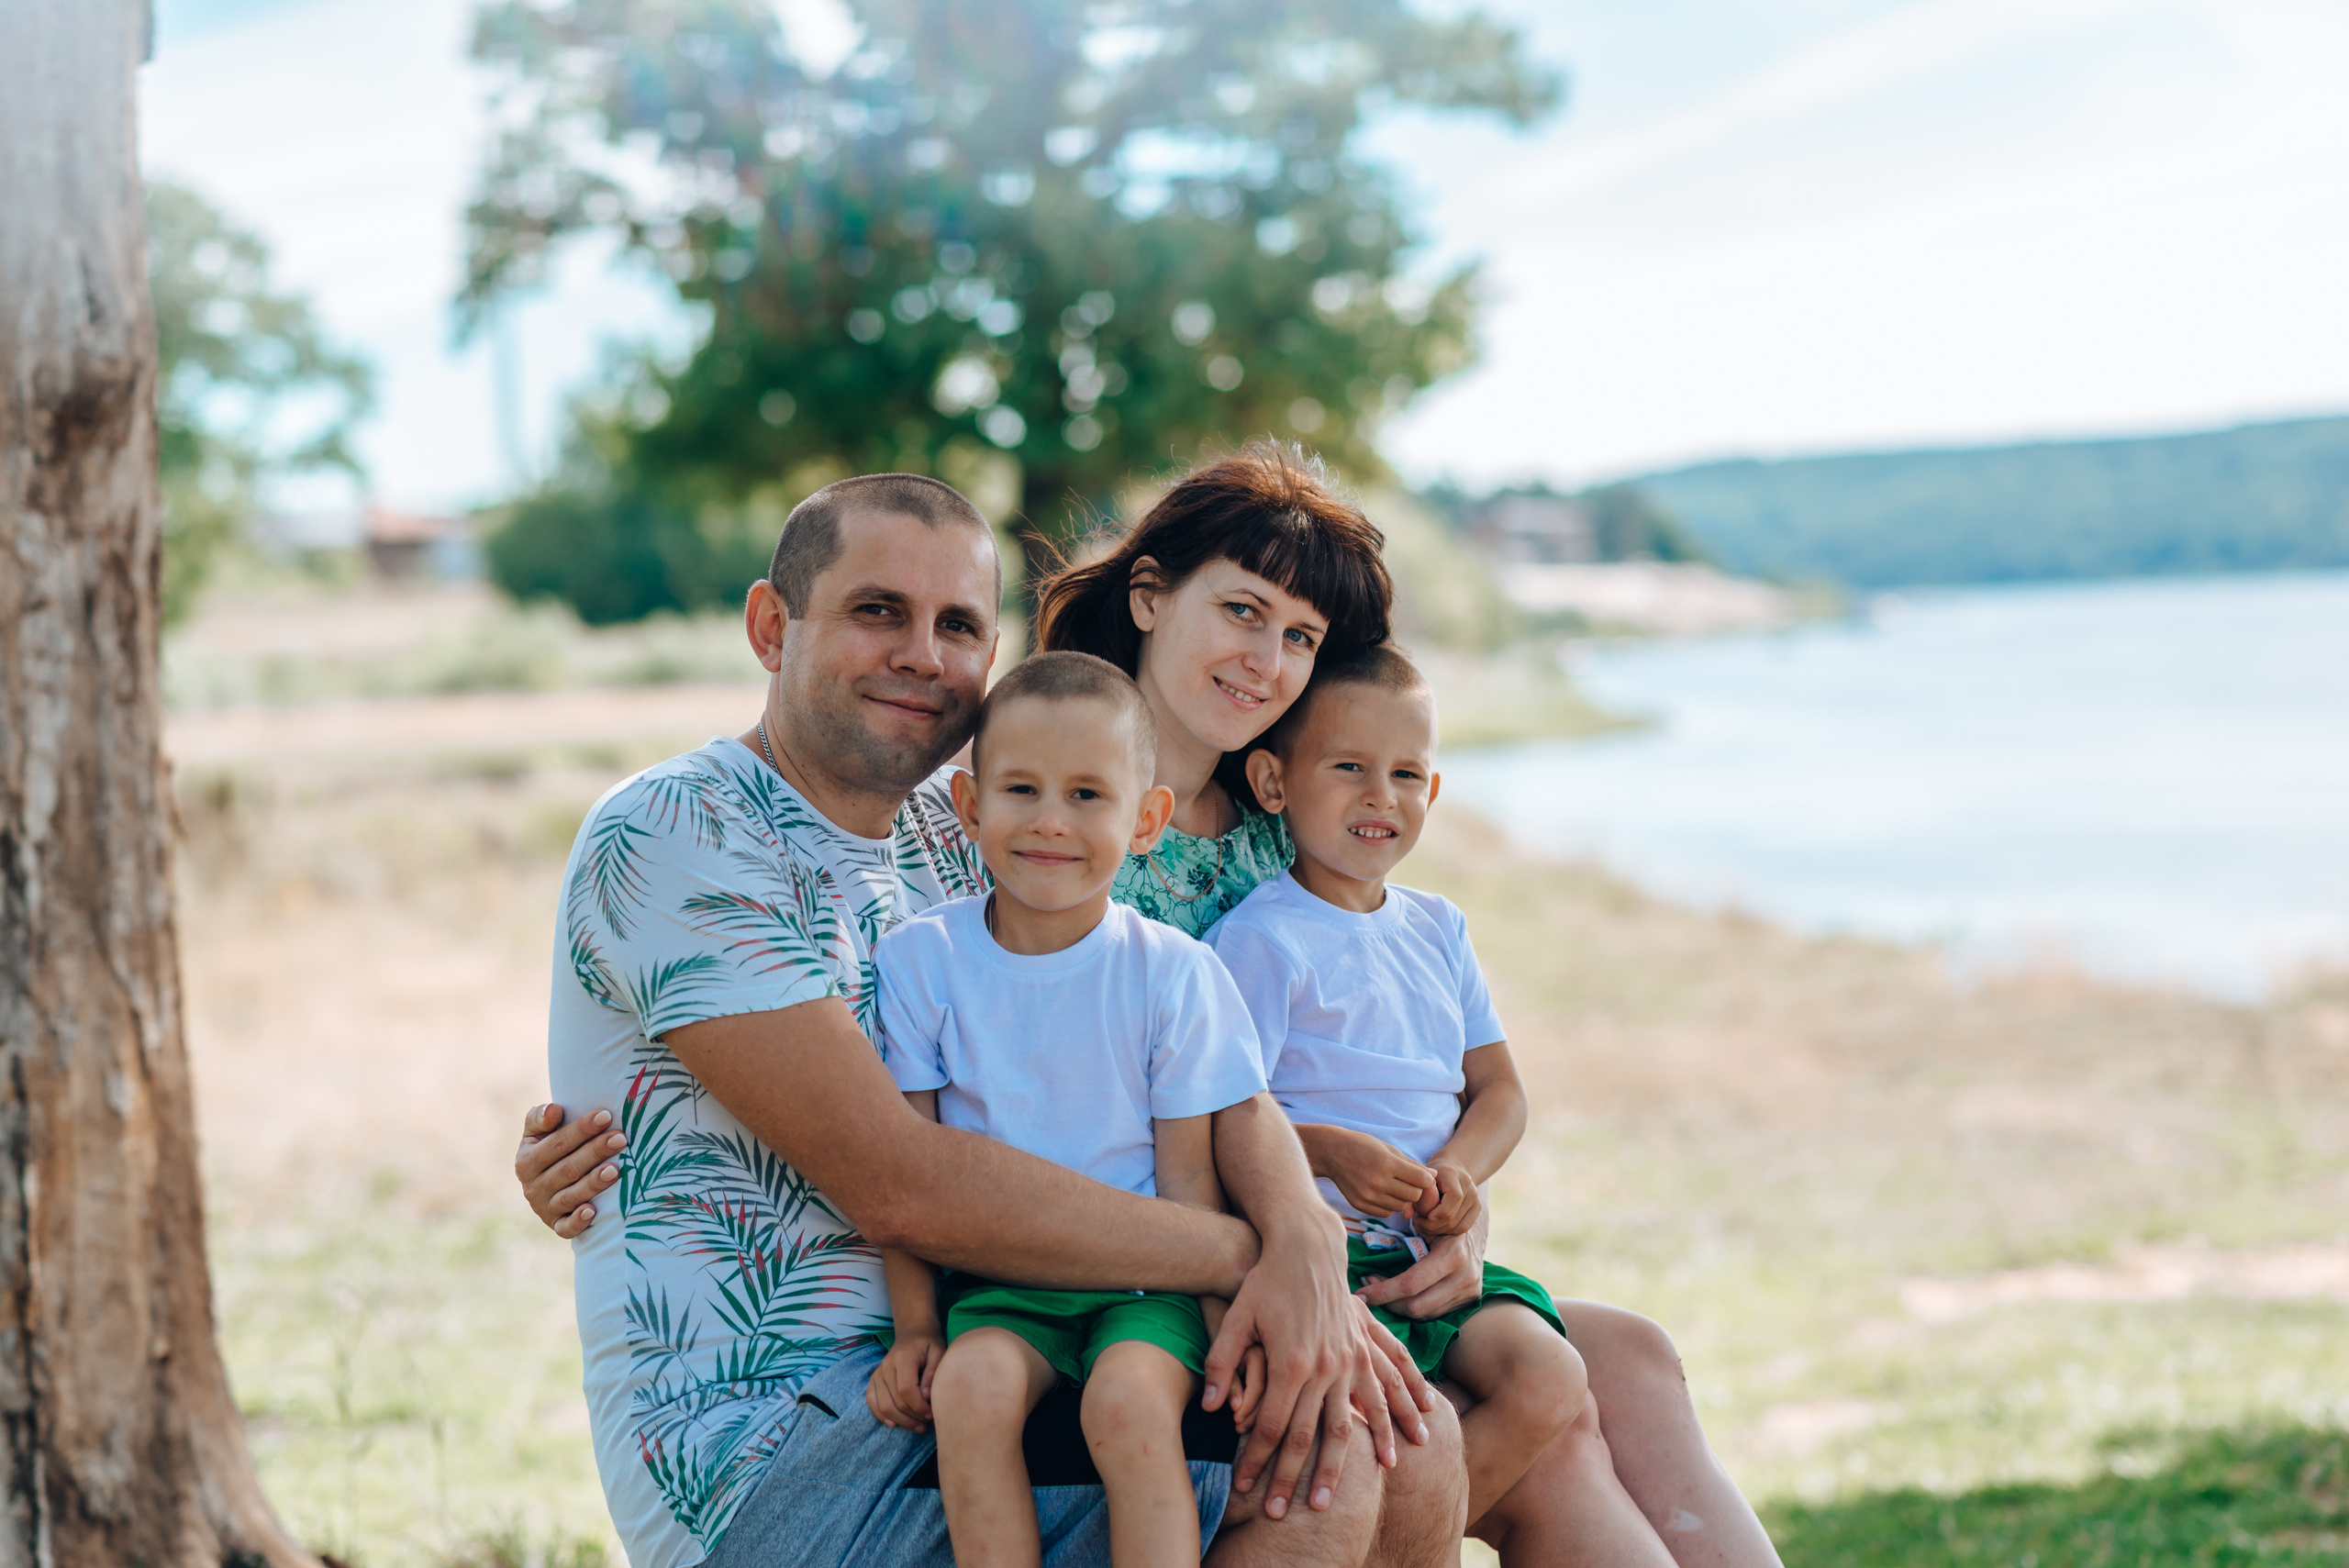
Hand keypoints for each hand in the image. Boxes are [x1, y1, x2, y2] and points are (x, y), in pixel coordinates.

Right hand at [515, 1103, 624, 1237]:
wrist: (547, 1182)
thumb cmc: (550, 1148)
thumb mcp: (538, 1132)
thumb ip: (540, 1117)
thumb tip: (554, 1110)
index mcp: (526, 1161)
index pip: (557, 1144)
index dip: (581, 1129)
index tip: (606, 1116)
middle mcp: (533, 1187)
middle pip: (568, 1168)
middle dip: (595, 1152)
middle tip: (620, 1138)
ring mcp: (545, 1209)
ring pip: (571, 1196)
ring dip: (593, 1183)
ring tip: (616, 1169)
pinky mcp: (557, 1226)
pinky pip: (566, 1228)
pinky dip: (578, 1221)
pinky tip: (593, 1211)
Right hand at [866, 1333, 944, 1431]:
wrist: (912, 1333)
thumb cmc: (929, 1344)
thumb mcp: (939, 1353)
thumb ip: (933, 1373)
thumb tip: (926, 1396)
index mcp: (903, 1358)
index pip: (906, 1389)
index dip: (919, 1407)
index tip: (932, 1414)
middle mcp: (886, 1366)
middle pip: (896, 1401)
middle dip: (913, 1416)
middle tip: (928, 1422)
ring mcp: (877, 1373)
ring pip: (884, 1405)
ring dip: (901, 1421)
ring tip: (918, 1426)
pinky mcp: (873, 1379)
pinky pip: (871, 1401)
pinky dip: (881, 1415)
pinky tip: (895, 1424)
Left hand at [1203, 1210, 1429, 1518]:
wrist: (1309, 1245)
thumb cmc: (1266, 1280)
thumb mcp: (1235, 1316)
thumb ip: (1223, 1362)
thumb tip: (1213, 1409)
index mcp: (1289, 1363)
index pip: (1268, 1426)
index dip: (1255, 1461)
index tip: (1245, 1487)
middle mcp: (1322, 1368)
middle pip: (1304, 1437)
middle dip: (1289, 1478)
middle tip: (1279, 1514)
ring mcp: (1347, 1363)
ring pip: (1344, 1428)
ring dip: (1337, 1470)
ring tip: (1328, 1504)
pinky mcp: (1362, 1354)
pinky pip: (1376, 1402)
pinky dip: (1382, 1433)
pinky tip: (1389, 1461)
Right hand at [1316, 1127, 1434, 1219]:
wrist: (1332, 1152)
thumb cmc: (1363, 1146)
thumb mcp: (1389, 1149)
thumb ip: (1412, 1164)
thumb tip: (1434, 1176)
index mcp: (1388, 1163)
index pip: (1421, 1180)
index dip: (1426, 1179)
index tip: (1422, 1176)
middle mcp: (1378, 1181)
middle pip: (1413, 1196)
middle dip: (1415, 1190)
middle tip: (1408, 1182)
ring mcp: (1368, 1195)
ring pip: (1401, 1207)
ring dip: (1402, 1199)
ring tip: (1394, 1186)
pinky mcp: (1360, 1205)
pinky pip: (1386, 1213)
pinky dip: (1389, 1206)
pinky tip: (1382, 1193)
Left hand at [1355, 1225, 1486, 1320]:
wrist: (1476, 1228)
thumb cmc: (1441, 1220)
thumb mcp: (1426, 1219)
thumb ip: (1401, 1235)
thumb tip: (1369, 1244)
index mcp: (1453, 1255)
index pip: (1410, 1284)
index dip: (1382, 1292)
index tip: (1361, 1291)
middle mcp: (1464, 1277)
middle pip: (1416, 1306)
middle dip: (1387, 1302)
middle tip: (1367, 1289)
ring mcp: (1469, 1292)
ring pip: (1424, 1313)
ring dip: (1397, 1306)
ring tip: (1379, 1290)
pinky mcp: (1469, 1300)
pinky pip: (1433, 1313)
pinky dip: (1412, 1306)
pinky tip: (1398, 1295)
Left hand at [1413, 1157, 1482, 1235]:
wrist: (1454, 1167)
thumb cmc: (1433, 1173)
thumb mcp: (1422, 1179)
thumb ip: (1415, 1195)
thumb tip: (1406, 1215)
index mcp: (1455, 1176)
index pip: (1453, 1198)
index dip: (1438, 1212)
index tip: (1422, 1217)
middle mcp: (1469, 1187)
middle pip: (1453, 1216)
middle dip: (1432, 1225)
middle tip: (1417, 1223)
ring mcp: (1476, 1198)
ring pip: (1458, 1225)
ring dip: (1439, 1231)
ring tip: (1425, 1226)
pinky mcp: (1478, 1208)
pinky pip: (1464, 1227)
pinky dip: (1449, 1232)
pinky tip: (1437, 1227)